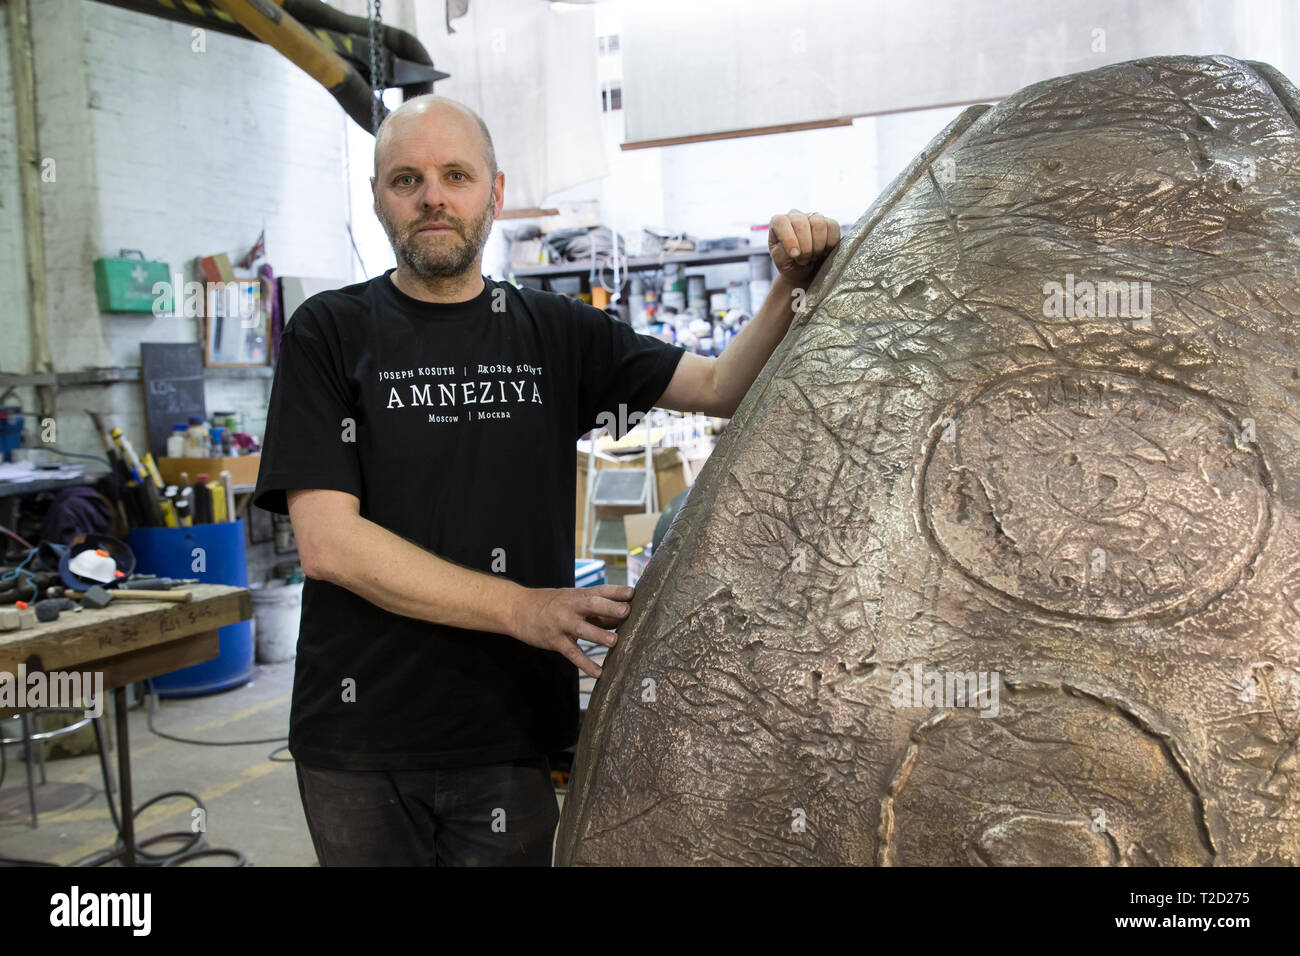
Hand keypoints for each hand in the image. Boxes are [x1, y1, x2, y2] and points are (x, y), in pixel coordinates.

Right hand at [507, 584, 633, 677]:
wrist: (518, 608)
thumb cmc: (552, 604)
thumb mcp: (572, 599)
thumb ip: (595, 609)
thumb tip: (622, 619)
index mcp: (579, 594)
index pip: (601, 590)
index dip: (617, 591)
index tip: (633, 593)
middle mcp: (571, 606)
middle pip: (592, 604)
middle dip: (609, 608)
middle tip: (626, 611)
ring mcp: (562, 623)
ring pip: (582, 629)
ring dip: (598, 635)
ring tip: (614, 641)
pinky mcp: (554, 640)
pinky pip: (572, 653)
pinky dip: (585, 664)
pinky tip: (598, 673)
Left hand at [768, 209, 840, 286]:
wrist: (805, 270)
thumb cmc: (790, 264)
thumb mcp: (782, 263)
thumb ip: (783, 255)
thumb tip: (795, 250)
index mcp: (778, 223)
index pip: (781, 222)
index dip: (788, 239)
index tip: (794, 255)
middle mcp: (795, 216)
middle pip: (801, 223)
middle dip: (804, 246)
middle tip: (804, 260)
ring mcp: (813, 217)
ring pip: (818, 223)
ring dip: (817, 246)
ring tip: (813, 256)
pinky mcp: (829, 222)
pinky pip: (833, 226)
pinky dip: (830, 243)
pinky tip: (824, 251)